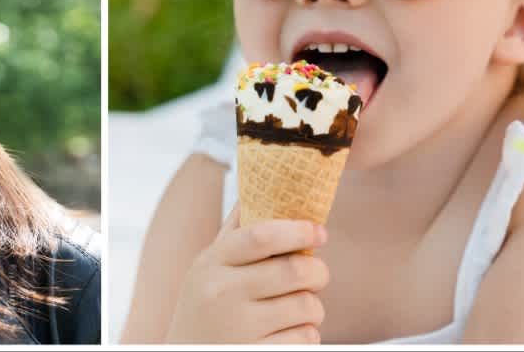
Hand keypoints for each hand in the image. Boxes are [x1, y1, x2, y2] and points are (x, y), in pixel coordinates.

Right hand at [165, 206, 329, 343]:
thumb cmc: (204, 306)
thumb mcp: (208, 266)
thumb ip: (235, 232)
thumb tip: (262, 186)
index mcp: (212, 263)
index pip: (261, 235)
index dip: (297, 229)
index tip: (318, 231)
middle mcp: (222, 293)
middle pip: (294, 270)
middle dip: (318, 271)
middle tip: (316, 273)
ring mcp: (240, 328)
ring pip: (307, 305)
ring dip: (313, 306)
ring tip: (297, 307)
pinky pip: (306, 338)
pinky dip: (307, 334)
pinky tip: (288, 332)